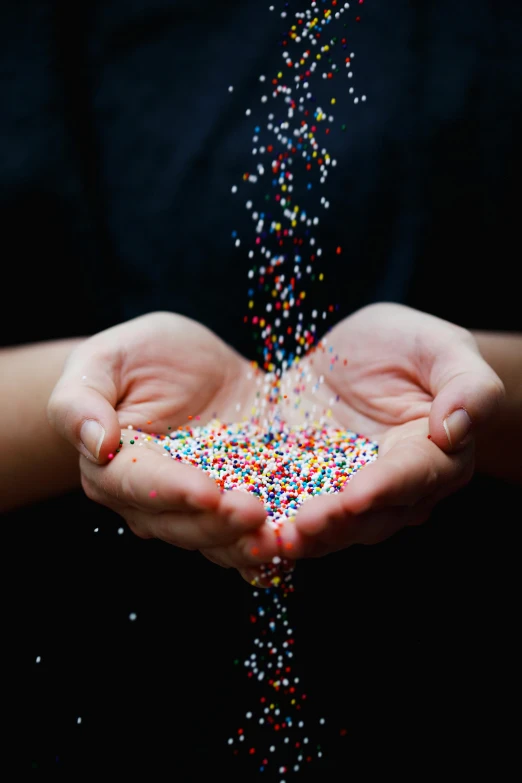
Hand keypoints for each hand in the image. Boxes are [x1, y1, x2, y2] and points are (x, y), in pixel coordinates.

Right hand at [47, 312, 277, 566]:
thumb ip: (82, 400)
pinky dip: (271, 548)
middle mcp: (153, 501)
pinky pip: (250, 536)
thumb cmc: (138, 358)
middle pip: (182, 524)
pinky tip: (296, 547)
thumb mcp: (105, 360)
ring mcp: (198, 509)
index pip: (140, 485)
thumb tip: (95, 445)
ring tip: (281, 539)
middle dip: (219, 523)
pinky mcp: (236, 506)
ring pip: (218, 540)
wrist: (192, 367)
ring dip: (248, 545)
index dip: (174, 491)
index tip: (208, 492)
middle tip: (255, 512)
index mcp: (115, 468)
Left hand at [269, 303, 504, 560]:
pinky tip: (245, 529)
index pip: (413, 475)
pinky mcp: (307, 490)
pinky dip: (272, 525)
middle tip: (302, 524)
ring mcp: (348, 494)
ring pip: (331, 527)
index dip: (385, 487)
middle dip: (336, 522)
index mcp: (433, 455)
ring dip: (302, 536)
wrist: (356, 355)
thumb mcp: (440, 347)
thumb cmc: (407, 346)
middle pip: (369, 516)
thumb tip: (457, 429)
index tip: (357, 494)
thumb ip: (467, 385)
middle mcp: (394, 489)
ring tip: (271, 537)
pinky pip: (291, 513)